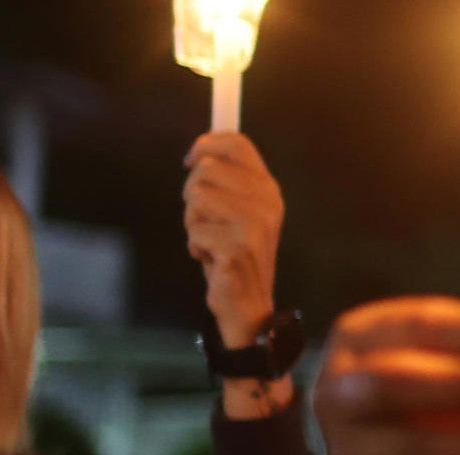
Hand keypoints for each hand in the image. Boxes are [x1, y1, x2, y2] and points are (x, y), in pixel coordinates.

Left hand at [183, 132, 283, 347]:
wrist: (248, 306)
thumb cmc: (235, 256)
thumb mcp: (238, 212)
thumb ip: (227, 180)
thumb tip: (199, 151)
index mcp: (269, 189)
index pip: (236, 143)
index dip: (206, 144)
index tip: (190, 160)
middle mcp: (267, 202)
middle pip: (206, 168)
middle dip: (193, 195)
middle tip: (206, 221)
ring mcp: (254, 224)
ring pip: (196, 196)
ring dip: (194, 222)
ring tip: (211, 242)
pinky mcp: (238, 247)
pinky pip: (194, 231)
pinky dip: (196, 247)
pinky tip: (213, 260)